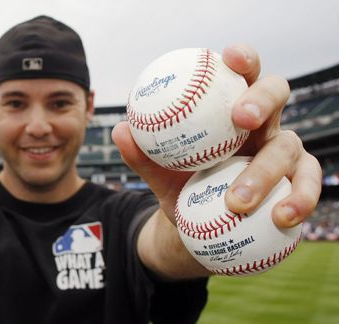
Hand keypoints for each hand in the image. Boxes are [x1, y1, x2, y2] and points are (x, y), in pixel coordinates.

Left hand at [112, 45, 320, 227]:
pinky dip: (300, 201)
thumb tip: (119, 131)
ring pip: (289, 146)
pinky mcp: (298, 181)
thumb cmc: (183, 187)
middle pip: (276, 93)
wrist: (201, 227)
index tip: (228, 57)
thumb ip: (142, 155)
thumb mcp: (160, 174)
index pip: (241, 74)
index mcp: (231, 110)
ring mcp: (284, 151)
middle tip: (242, 118)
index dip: (242, 59)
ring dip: (265, 171)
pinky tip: (282, 217)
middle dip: (262, 98)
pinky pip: (306, 186)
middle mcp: (263, 124)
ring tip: (238, 200)